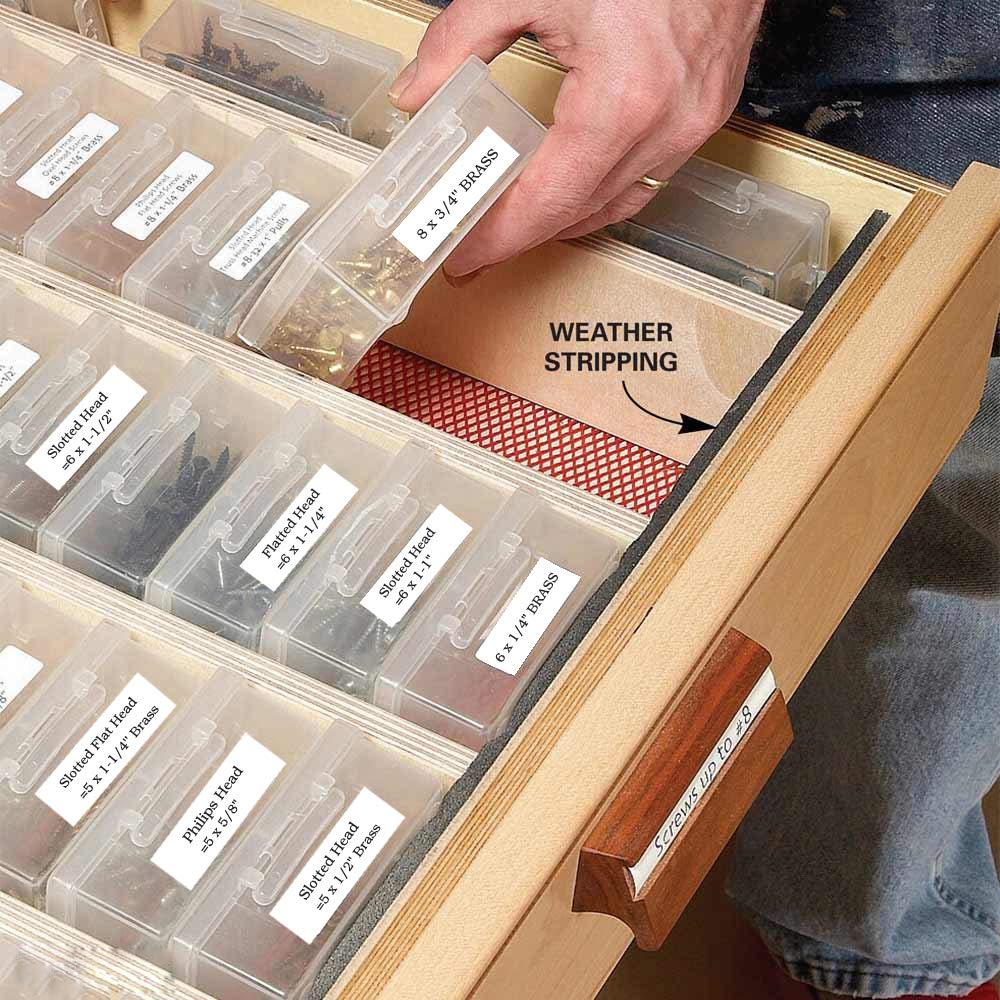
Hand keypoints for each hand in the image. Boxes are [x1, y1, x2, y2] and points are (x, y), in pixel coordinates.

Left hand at [389, 0, 764, 278]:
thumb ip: (461, 40)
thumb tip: (418, 89)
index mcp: (622, 98)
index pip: (547, 202)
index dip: (500, 239)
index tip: (463, 260)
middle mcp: (666, 125)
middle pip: (578, 213)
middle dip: (521, 236)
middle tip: (474, 245)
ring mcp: (694, 124)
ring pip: (616, 204)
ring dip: (562, 220)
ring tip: (514, 224)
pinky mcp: (708, 114)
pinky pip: (648, 180)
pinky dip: (603, 193)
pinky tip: (572, 192)